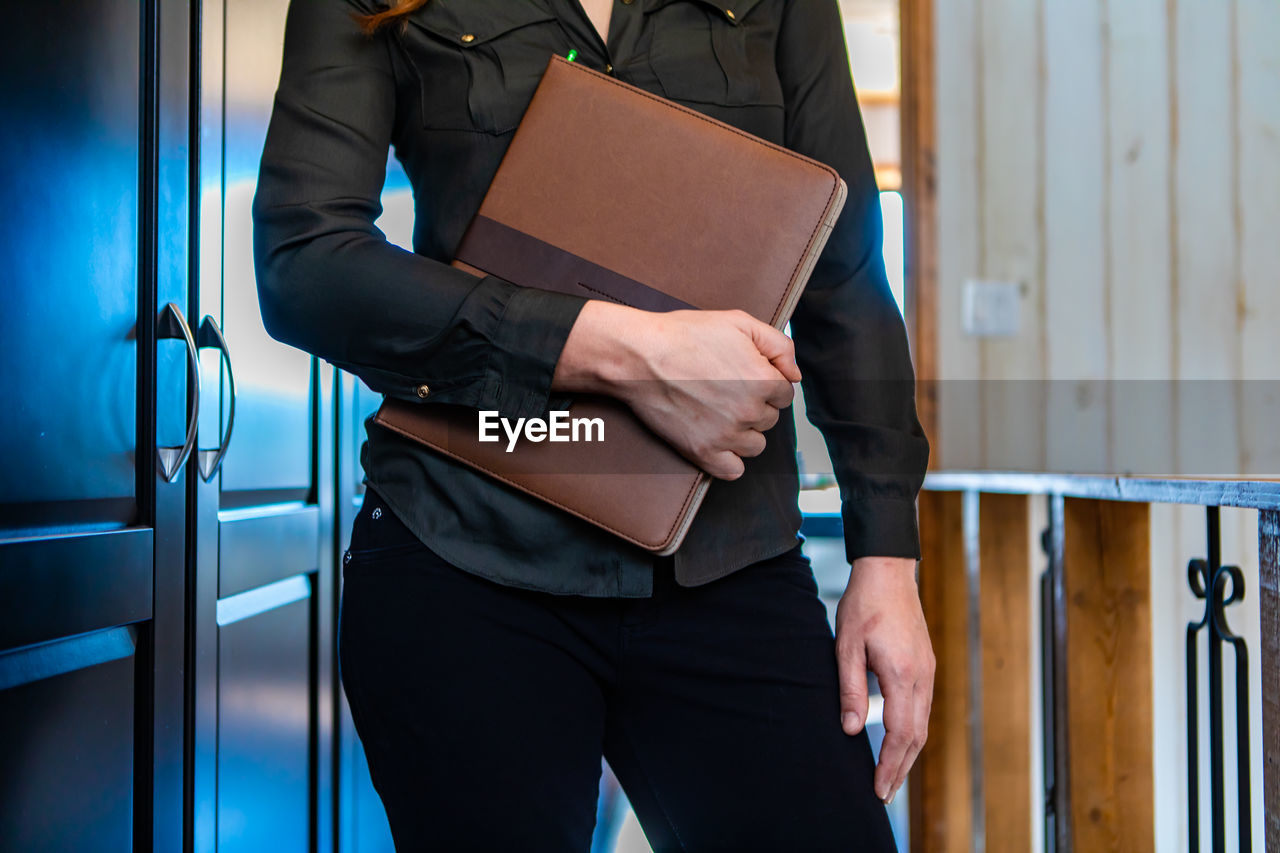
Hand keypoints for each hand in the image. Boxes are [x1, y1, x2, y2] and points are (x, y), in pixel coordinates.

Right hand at [553, 302, 800, 479]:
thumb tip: (795, 373)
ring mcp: (727, 435)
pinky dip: (730, 459)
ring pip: (755, 445)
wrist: (640, 356)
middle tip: (725, 389)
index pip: (785, 394)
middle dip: (754, 405)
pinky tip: (719, 441)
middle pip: (769, 419)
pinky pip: (733, 470)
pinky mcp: (703, 452)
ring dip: (744, 432)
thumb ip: (779, 345)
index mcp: (763, 380)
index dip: (767, 382)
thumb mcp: (739, 322)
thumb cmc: (685, 335)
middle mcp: (749, 411)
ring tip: (720, 413)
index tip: (744, 375)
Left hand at [835, 555, 934, 804]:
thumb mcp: (846, 645)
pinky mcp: (926, 666)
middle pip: (917, 737)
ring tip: (890, 778)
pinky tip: (900, 743)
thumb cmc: (864, 604)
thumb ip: (851, 689)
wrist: (889, 571)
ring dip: (908, 755)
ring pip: (923, 725)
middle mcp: (922, 677)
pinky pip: (923, 709)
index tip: (876, 789)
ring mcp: (928, 671)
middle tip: (883, 795)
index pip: (900, 734)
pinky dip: (913, 733)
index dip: (889, 765)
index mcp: (902, 674)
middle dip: (900, 769)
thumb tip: (853, 730)